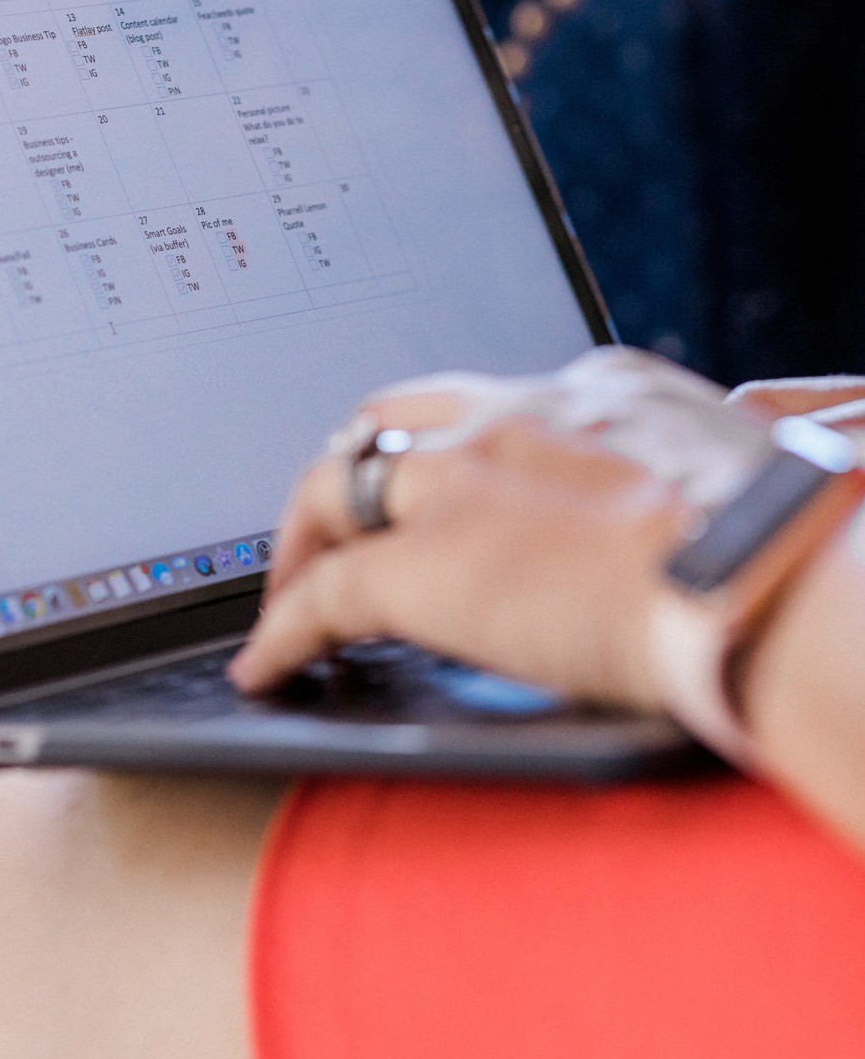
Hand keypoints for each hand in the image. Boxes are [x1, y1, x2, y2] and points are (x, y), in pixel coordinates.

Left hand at [230, 349, 780, 709]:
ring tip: (286, 596)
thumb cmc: (788, 546)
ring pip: (334, 487)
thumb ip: (690, 479)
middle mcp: (519, 414)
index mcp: (601, 391)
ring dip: (300, 545)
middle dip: (353, 471)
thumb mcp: (742, 474)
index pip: (487, 403)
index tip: (439, 482)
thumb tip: (705, 508)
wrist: (774, 582)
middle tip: (335, 528)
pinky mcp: (425, 562)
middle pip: (391, 420)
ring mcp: (463, 480)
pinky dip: (283, 632)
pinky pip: (323, 596)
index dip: (445, 445)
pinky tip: (270, 667)